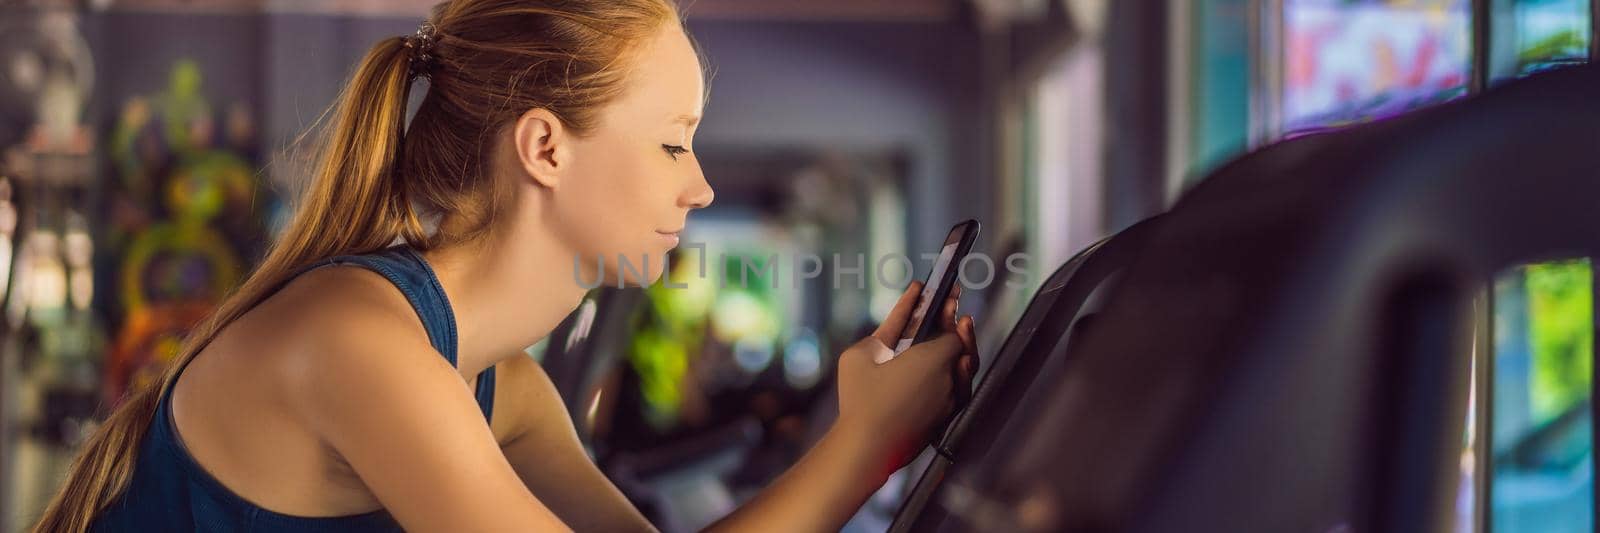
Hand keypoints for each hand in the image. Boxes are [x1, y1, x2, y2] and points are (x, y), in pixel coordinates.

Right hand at [834, 281, 978, 474]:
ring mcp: (949, 401)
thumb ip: (887, 328)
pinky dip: (960, 373)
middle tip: (953, 304)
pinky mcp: (944, 419)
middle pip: (962, 345)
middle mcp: (949, 378)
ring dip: (964, 347)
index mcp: (933, 358)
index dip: (948, 309)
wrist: (867, 449)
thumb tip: (904, 310)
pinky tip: (955, 364)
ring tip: (959, 330)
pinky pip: (960, 390)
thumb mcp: (863, 354)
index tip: (945, 292)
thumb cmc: (860, 399)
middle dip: (957, 323)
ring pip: (966, 369)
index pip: (951, 328)